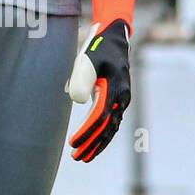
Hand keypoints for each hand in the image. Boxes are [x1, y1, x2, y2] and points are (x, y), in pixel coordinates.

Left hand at [66, 0, 134, 162]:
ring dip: (97, 144)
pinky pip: (112, 122)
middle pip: (107, 128)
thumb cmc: (98, 47)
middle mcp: (122, 97)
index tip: (73, 143)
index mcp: (116, 89)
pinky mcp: (118, 99)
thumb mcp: (87, 59)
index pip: (100, 118)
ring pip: (111, 128)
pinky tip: (93, 143)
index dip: (86, 133)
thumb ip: (82, 78)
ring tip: (82, 157)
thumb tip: (78, 101)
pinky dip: (103, 135)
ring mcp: (122, 99)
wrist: (115, 37)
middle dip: (91, 144)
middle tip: (76, 157)